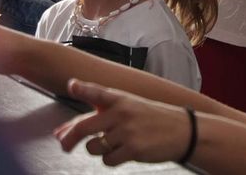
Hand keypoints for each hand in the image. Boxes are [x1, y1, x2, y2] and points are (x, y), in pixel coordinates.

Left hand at [55, 80, 193, 165]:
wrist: (183, 131)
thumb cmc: (153, 119)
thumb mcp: (131, 107)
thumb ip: (101, 115)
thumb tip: (64, 131)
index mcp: (121, 99)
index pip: (98, 92)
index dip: (83, 88)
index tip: (71, 85)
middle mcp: (122, 113)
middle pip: (84, 127)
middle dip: (68, 138)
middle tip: (62, 144)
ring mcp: (127, 131)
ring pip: (93, 146)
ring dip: (97, 149)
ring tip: (112, 144)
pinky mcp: (133, 149)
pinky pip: (107, 159)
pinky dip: (111, 159)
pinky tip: (123, 152)